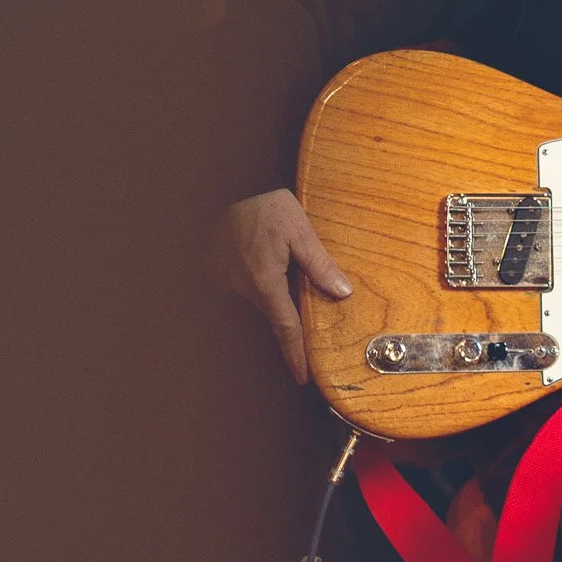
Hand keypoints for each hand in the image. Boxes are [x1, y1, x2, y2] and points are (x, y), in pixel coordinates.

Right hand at [216, 187, 350, 384]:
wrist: (227, 185)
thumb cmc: (261, 204)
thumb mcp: (298, 229)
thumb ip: (319, 263)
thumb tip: (343, 292)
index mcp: (264, 281)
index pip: (285, 328)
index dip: (295, 354)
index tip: (302, 376)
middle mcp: (241, 286)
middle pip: (273, 311)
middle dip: (289, 307)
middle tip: (301, 286)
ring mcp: (225, 279)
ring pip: (258, 296)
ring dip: (271, 287)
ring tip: (275, 258)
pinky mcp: (218, 270)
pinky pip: (244, 284)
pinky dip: (257, 279)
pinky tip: (261, 256)